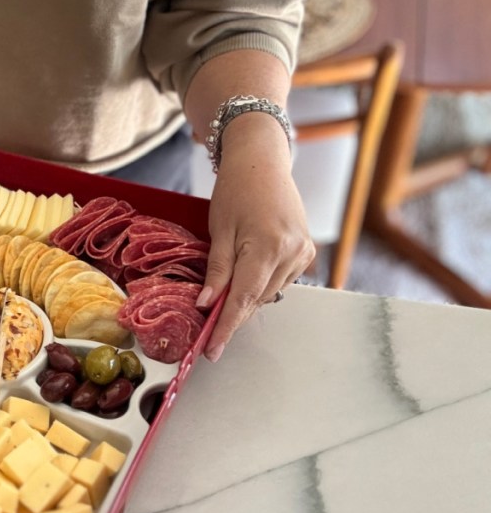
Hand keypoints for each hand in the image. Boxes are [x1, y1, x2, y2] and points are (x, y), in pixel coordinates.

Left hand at [196, 114, 315, 361]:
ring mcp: (303, 253)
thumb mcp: (219, 231)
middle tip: (208, 324)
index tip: (212, 350)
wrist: (262, 162)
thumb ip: (217, 271)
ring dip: (246, 297)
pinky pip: (279, 280)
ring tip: (225, 288)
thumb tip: (207, 305)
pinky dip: (260, 283)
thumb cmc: (236, 191)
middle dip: (232, 313)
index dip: (226, 327)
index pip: (243, 299)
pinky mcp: (306, 251)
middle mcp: (292, 253)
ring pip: (268, 293)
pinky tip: (248, 270)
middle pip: (257, 299)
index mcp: (268, 247)